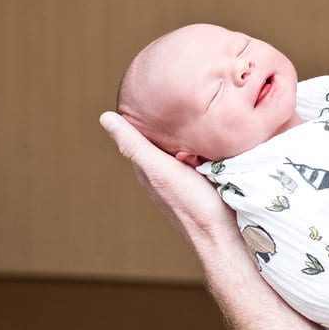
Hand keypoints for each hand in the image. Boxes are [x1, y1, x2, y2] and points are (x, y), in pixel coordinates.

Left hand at [98, 111, 241, 253]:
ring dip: (186, 135)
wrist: (222, 236)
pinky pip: (198, 159)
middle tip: (181, 101)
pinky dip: (200, 147)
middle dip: (168, 124)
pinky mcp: (202, 184)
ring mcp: (182, 182)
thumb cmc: (192, 203)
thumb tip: (106, 117)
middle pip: (162, 141)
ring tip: (198, 116)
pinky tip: (210, 140)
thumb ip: (135, 145)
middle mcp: (162, 175)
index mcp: (148, 169)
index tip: (153, 93)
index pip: (140, 134)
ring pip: (180, 150)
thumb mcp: (161, 169)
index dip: (145, 115)